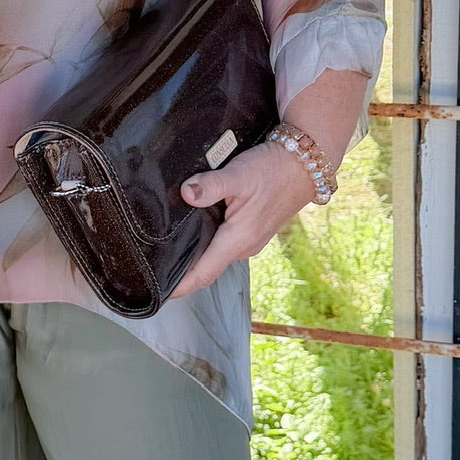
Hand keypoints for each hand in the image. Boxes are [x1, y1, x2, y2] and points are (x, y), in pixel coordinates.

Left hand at [169, 139, 318, 299]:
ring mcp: (250, 241)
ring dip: (196, 257)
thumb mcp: (239, 173)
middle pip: (206, 268)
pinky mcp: (252, 231)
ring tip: (167, 251)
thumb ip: (211, 185)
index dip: (180, 287)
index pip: (203, 274)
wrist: (305, 165)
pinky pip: (225, 245)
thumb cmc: (274, 170)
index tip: (159, 294)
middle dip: (182, 272)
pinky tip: (194, 232)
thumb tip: (187, 193)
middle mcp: (244, 247)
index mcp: (238, 240)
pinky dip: (208, 244)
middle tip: (154, 268)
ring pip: (216, 256)